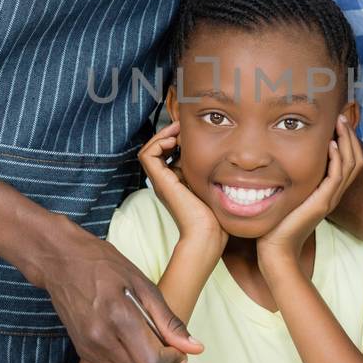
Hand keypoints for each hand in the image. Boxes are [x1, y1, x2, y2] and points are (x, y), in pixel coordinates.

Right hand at [39, 218, 201, 362]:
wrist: (61, 261)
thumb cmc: (104, 265)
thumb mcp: (144, 285)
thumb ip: (169, 321)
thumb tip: (195, 348)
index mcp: (119, 319)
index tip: (182, 353)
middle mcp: (101, 341)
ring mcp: (90, 350)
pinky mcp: (85, 352)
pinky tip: (146, 355)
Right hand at [138, 121, 226, 261]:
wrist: (208, 235)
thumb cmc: (214, 216)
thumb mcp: (212, 185)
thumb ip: (209, 171)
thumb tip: (215, 152)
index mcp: (176, 182)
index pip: (167, 153)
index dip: (175, 138)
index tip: (189, 132)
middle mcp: (165, 181)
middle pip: (156, 149)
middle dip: (168, 133)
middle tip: (182, 127)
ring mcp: (161, 181)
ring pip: (148, 150)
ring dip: (162, 135)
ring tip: (177, 132)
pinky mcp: (161, 182)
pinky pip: (147, 155)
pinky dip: (158, 143)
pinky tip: (175, 142)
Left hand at [257, 115, 362, 272]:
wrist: (276, 249)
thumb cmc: (278, 223)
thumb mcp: (290, 195)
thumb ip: (295, 180)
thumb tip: (284, 161)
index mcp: (329, 192)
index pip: (348, 162)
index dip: (347, 142)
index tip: (338, 124)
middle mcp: (334, 195)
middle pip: (355, 161)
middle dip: (350, 137)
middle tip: (343, 118)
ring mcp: (330, 199)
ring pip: (350, 166)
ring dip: (347, 142)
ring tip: (341, 124)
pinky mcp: (322, 203)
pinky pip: (337, 177)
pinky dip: (337, 159)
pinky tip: (331, 145)